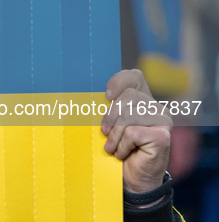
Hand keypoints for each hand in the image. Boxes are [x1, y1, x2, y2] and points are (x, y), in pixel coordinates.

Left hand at [100, 69, 172, 193]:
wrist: (132, 179)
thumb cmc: (119, 149)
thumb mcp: (110, 125)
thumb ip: (110, 108)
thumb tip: (92, 96)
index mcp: (143, 100)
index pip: (134, 77)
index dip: (119, 81)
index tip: (107, 96)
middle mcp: (157, 108)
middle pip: (128, 96)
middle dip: (111, 117)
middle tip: (105, 134)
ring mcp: (163, 121)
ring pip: (129, 115)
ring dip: (115, 135)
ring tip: (112, 148)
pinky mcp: (163, 136)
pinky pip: (132, 133)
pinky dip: (122, 145)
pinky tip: (125, 154)